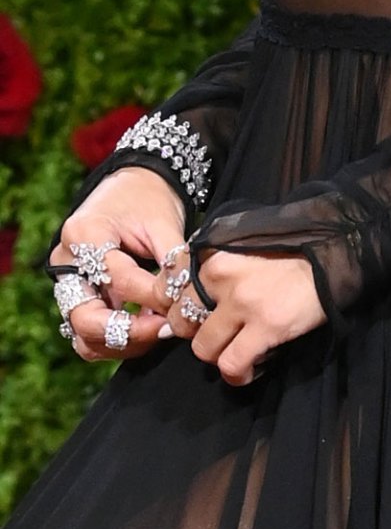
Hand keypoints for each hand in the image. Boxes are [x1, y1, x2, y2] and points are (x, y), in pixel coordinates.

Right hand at [49, 166, 188, 363]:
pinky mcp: (76, 299)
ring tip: (161, 329)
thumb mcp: (165, 221)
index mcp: (84, 235)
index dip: (155, 296)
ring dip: (124, 342)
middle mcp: (65, 264)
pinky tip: (149, 327)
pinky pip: (87, 335)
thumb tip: (188, 298)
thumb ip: (173, 259)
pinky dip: (118, 339)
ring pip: (83, 336)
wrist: (132, 186)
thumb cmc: (149, 199)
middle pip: (85, 318)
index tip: (184, 304)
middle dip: (130, 331)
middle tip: (167, 329)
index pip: (119, 280)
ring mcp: (66, 285)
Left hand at [166, 248, 325, 385]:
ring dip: (220, 355)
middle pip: (182, 319)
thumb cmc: (298, 243)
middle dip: (197, 332)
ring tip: (240, 351)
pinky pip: (232, 364)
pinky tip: (252, 368)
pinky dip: (238, 374)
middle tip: (220, 334)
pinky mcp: (265, 326)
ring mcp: (242, 301)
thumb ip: (224, 257)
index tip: (194, 313)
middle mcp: (221, 274)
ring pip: (203, 348)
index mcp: (216, 250)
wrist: (340, 250)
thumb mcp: (252, 239)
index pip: (169, 282)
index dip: (177, 304)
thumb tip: (197, 284)